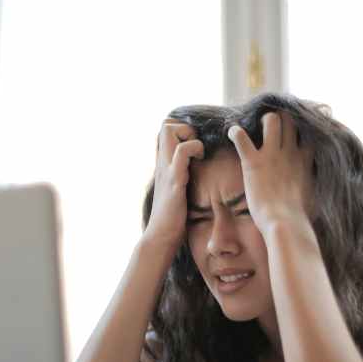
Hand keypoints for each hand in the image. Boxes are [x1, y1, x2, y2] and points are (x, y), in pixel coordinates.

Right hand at [142, 119, 203, 248]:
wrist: (161, 237)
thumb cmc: (172, 218)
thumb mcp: (176, 191)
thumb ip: (181, 178)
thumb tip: (194, 174)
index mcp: (163, 165)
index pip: (165, 130)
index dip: (182, 130)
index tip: (195, 146)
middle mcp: (162, 163)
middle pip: (165, 124)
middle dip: (185, 128)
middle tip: (196, 148)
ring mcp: (167, 170)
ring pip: (169, 131)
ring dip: (189, 135)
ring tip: (198, 153)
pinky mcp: (174, 180)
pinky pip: (182, 152)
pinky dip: (194, 149)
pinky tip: (201, 161)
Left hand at [227, 112, 312, 235]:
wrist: (285, 223)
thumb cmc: (299, 217)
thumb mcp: (313, 197)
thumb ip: (312, 185)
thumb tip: (313, 192)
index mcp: (305, 160)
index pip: (308, 133)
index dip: (301, 128)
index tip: (295, 130)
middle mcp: (290, 152)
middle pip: (290, 120)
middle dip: (281, 118)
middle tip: (272, 125)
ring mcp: (271, 155)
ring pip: (271, 120)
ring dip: (262, 121)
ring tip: (255, 126)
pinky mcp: (253, 162)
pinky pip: (241, 137)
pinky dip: (235, 132)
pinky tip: (232, 132)